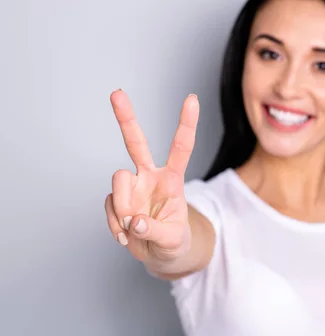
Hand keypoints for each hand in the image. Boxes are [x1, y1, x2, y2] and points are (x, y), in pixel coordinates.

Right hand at [105, 89, 199, 263]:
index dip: (186, 123)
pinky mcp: (117, 200)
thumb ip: (154, 230)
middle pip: (136, 143)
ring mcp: (132, 187)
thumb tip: (134, 221)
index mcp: (172, 179)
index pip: (181, 147)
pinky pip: (109, 207)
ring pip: (118, 181)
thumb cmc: (174, 241)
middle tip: (117, 93)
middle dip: (126, 118)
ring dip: (123, 207)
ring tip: (133, 228)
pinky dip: (115, 225)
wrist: (160, 255)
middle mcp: (150, 176)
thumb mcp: (173, 240)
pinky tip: (125, 235)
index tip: (192, 98)